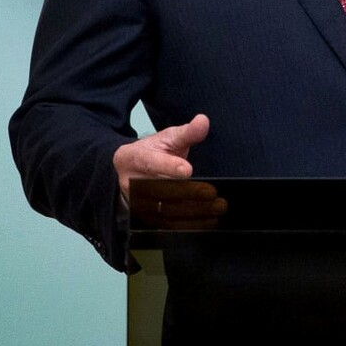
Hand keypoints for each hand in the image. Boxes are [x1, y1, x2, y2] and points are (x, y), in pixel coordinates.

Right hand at [113, 114, 225, 228]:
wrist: (130, 169)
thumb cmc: (154, 151)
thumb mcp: (168, 137)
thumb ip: (187, 132)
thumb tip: (203, 121)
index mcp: (134, 157)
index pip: (151, 162)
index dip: (168, 166)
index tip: (187, 170)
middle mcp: (130, 181)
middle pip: (159, 190)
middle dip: (187, 193)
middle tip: (211, 194)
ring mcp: (135, 201)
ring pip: (162, 210)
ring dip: (190, 212)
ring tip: (214, 209)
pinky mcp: (142, 217)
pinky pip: (163, 224)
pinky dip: (185, 225)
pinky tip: (205, 223)